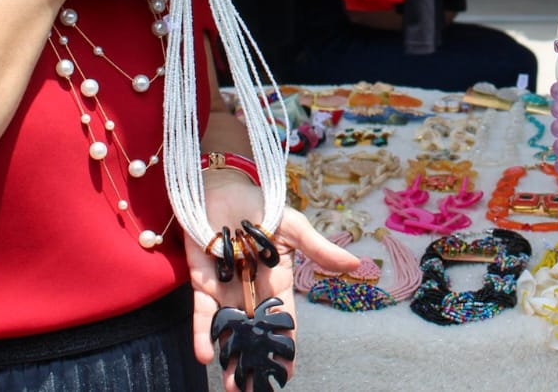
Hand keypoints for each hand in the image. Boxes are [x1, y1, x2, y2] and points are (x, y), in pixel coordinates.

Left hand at [185, 176, 359, 380]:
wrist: (225, 187)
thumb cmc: (263, 204)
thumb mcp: (295, 227)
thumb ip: (319, 249)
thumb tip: (356, 264)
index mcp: (277, 283)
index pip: (283, 321)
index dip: (284, 347)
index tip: (286, 373)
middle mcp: (251, 293)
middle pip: (255, 334)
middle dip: (255, 361)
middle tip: (253, 389)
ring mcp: (225, 290)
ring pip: (228, 331)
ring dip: (230, 357)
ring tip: (233, 385)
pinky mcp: (201, 282)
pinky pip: (202, 313)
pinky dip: (203, 333)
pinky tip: (207, 355)